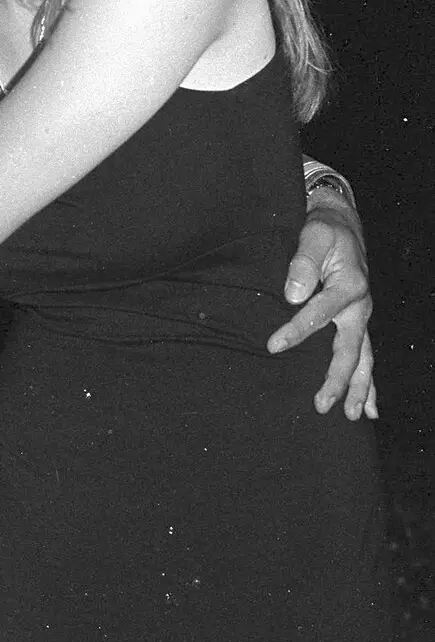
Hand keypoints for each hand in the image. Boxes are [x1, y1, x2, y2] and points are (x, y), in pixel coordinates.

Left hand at [267, 198, 376, 419]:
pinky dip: (367, 382)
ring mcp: (360, 318)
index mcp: (349, 286)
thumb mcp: (315, 234)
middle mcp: (359, 307)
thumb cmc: (325, 230)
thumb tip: (292, 294)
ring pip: (363, 360)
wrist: (342, 225)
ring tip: (350, 416)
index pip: (319, 314)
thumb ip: (303, 262)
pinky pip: (365, 356)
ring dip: (357, 389)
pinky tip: (367, 408)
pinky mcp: (357, 323)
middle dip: (336, 380)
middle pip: (349, 350)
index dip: (296, 332)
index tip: (273, 347)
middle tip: (321, 405)